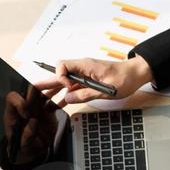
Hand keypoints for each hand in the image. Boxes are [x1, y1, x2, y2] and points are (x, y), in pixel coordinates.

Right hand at [35, 56, 152, 104]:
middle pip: (60, 74)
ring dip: (54, 91)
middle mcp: (82, 69)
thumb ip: (86, 94)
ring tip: (43, 102)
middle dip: (47, 83)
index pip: (63, 66)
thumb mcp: (106, 90)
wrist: (136, 74)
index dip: (61, 77)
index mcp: (85, 66)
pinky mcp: (88, 81)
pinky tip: (58, 104)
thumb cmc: (125, 78)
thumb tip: (68, 98)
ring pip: (65, 82)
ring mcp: (84, 75)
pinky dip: (66, 95)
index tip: (68, 88)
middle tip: (33, 90)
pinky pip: (73, 87)